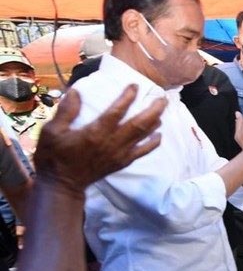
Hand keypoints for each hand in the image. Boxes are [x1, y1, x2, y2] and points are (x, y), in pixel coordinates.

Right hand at [34, 85, 163, 194]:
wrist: (62, 184)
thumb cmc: (55, 157)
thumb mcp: (52, 131)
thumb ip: (66, 111)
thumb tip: (76, 92)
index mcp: (95, 133)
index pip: (117, 111)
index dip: (128, 97)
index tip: (135, 86)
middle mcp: (112, 142)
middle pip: (139, 123)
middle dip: (153, 109)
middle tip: (163, 98)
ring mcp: (119, 154)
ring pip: (143, 136)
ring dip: (155, 122)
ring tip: (162, 110)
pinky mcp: (122, 163)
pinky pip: (142, 152)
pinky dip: (153, 143)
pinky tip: (159, 135)